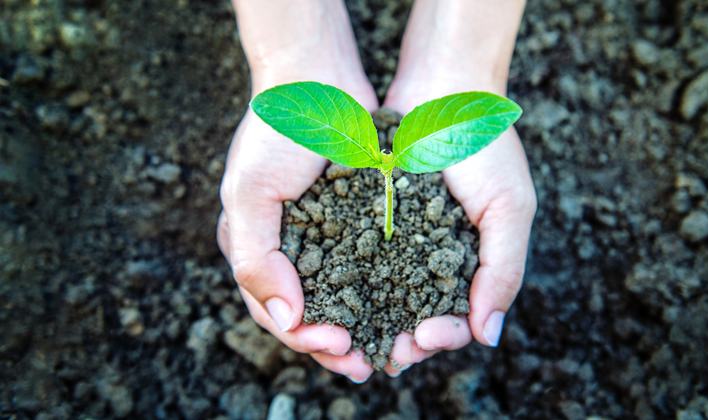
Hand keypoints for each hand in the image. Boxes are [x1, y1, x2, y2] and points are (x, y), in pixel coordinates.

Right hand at [218, 0, 378, 382]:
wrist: (316, 79)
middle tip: (368, 365)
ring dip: (359, 326)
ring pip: (337, 297)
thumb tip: (287, 319)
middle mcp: (283, 247)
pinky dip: (377, 291)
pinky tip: (399, 306)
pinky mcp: (350, 219)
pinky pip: (362, 266)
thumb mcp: (250, 193)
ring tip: (386, 348)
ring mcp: (318, 234)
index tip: (340, 347)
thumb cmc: (276, 131)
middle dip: (335, 345)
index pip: (274, 312)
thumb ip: (257, 259)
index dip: (305, 339)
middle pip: (307, 314)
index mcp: (252, 247)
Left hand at [379, 0, 533, 376]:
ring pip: (382, 298)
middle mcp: (434, 259)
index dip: (444, 335)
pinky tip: (332, 298)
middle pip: (417, 317)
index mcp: (473, 264)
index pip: (460, 317)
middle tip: (386, 351)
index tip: (424, 336)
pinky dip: (347, 284)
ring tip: (354, 338)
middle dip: (402, 339)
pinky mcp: (368, 220)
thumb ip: (503, 271)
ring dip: (370, 322)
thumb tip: (488, 337)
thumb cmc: (486, 148)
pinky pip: (355, 260)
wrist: (443, 91)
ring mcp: (400, 242)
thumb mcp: (510, 208)